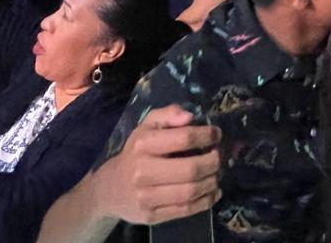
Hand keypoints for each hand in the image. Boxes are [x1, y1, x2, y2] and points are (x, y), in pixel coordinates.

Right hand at [92, 106, 220, 224]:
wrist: (110, 189)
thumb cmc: (135, 153)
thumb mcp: (146, 127)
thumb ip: (168, 115)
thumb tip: (190, 117)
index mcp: (143, 145)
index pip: (184, 138)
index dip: (206, 135)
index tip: (216, 135)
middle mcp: (143, 171)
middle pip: (190, 169)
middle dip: (213, 162)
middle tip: (220, 157)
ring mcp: (146, 197)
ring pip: (190, 191)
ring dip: (212, 182)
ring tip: (217, 173)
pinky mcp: (151, 216)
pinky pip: (185, 210)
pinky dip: (206, 201)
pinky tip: (213, 192)